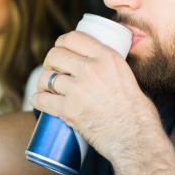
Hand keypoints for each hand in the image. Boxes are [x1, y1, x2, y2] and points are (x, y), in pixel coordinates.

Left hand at [30, 31, 160, 160]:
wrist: (135, 137)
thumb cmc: (137, 112)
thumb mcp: (127, 76)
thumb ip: (110, 68)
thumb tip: (99, 66)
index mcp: (107, 57)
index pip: (73, 38)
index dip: (61, 43)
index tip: (60, 51)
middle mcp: (91, 68)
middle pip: (55, 55)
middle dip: (50, 63)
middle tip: (53, 72)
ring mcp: (78, 89)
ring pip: (46, 77)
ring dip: (43, 83)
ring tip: (47, 89)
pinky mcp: (68, 110)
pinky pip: (41, 100)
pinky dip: (38, 100)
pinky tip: (39, 101)